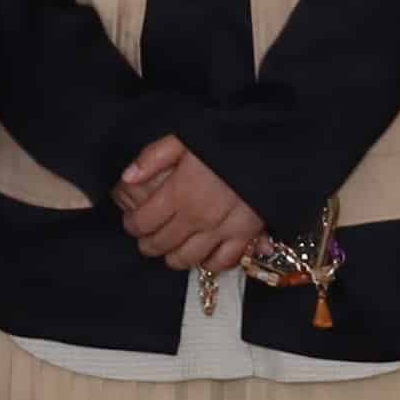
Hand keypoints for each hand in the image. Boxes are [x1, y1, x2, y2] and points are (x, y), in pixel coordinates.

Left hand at [114, 135, 267, 274]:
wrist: (272, 144)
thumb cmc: (227, 138)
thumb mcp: (185, 136)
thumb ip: (154, 157)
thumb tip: (127, 177)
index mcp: (178, 192)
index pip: (143, 222)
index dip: (131, 225)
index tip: (131, 222)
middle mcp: (196, 217)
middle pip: (161, 244)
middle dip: (148, 244)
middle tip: (146, 238)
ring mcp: (221, 229)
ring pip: (187, 258)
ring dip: (173, 257)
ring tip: (170, 249)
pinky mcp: (246, 235)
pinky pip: (222, 262)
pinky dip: (209, 263)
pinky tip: (203, 254)